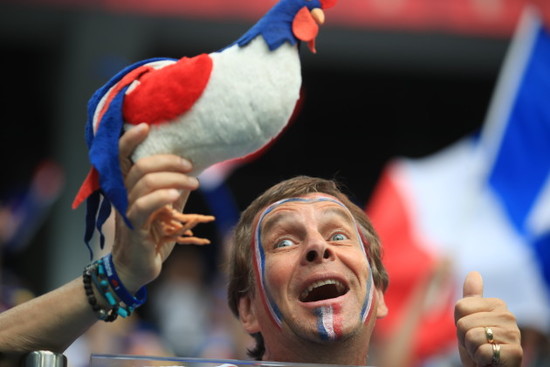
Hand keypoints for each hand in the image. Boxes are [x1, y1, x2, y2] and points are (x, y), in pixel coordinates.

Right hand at [111, 123, 199, 292]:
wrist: (137, 268)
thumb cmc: (152, 234)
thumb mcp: (167, 206)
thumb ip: (174, 186)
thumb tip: (194, 166)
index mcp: (129, 187)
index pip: (122, 157)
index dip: (129, 139)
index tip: (146, 125)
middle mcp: (123, 195)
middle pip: (140, 166)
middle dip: (169, 161)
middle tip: (190, 166)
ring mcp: (126, 211)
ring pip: (144, 182)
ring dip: (173, 179)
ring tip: (194, 183)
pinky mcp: (133, 227)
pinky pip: (142, 206)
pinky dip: (161, 196)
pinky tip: (176, 195)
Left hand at [454, 271, 522, 366]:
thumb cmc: (478, 346)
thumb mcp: (469, 319)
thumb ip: (472, 298)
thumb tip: (474, 273)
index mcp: (496, 304)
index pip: (460, 307)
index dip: (459, 323)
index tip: (470, 331)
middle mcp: (508, 316)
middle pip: (464, 323)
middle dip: (464, 338)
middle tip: (477, 345)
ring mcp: (514, 334)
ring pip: (472, 336)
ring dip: (472, 350)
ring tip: (483, 352)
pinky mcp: (515, 352)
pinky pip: (482, 351)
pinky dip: (480, 360)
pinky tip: (489, 361)